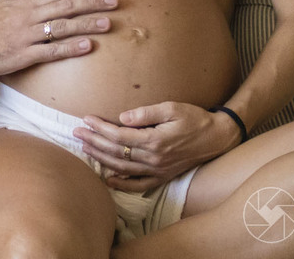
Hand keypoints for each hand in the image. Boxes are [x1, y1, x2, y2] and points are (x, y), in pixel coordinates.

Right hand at [0, 0, 116, 77]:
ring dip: (86, 24)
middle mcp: (30, 17)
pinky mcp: (24, 55)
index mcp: (27, 3)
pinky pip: (51, 51)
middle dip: (92, 4)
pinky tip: (87, 46)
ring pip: (62, 27)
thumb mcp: (7, 0)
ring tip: (108, 23)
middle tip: (115, 2)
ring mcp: (27, 36)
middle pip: (66, 7)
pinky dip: (70, 48)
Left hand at [72, 101, 241, 191]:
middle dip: (94, 142)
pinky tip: (107, 178)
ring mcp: (158, 170)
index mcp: (155, 140)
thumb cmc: (195, 118)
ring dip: (101, 159)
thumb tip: (122, 118)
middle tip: (76, 133)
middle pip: (116, 152)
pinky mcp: (163, 177)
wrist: (217, 137)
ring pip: (123, 168)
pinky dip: (122, 184)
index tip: (86, 119)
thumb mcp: (172, 108)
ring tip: (85, 148)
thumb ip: (146, 113)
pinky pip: (139, 185)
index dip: (100, 128)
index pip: (119, 136)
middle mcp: (154, 159)